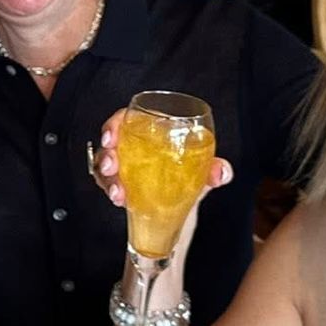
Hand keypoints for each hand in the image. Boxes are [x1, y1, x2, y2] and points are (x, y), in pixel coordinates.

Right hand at [88, 108, 233, 263]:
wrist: (186, 207)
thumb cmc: (192, 178)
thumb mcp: (204, 173)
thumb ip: (215, 170)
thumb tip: (221, 172)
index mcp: (153, 131)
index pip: (127, 119)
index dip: (114, 124)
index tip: (111, 137)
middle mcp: (134, 146)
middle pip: (111, 143)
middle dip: (107, 154)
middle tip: (111, 166)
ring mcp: (125, 167)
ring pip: (105, 166)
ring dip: (108, 178)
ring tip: (118, 192)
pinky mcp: (121, 185)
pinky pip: (108, 185)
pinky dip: (112, 192)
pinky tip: (121, 200)